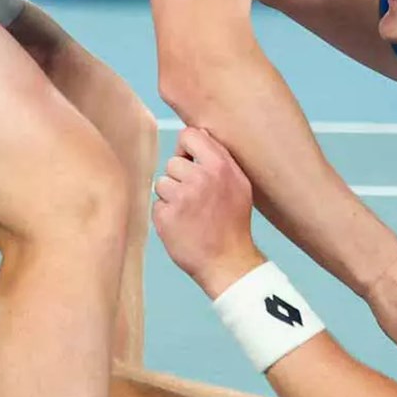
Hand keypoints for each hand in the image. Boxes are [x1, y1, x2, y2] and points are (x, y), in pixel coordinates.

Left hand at [152, 128, 263, 293]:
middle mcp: (200, 178)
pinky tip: (183, 226)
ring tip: (190, 213)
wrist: (227, 262)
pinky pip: (157, 204)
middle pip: (173, 162)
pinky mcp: (166, 216)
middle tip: (195, 199)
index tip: (191, 163)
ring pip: (162, 182)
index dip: (186, 149)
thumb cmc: (233, 223)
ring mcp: (181, 197)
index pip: (189, 135)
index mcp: (220, 166)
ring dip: (171, 197)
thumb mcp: (239, 185)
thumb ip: (220, 158)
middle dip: (180, 178)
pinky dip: (166, 215)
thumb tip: (198, 134)